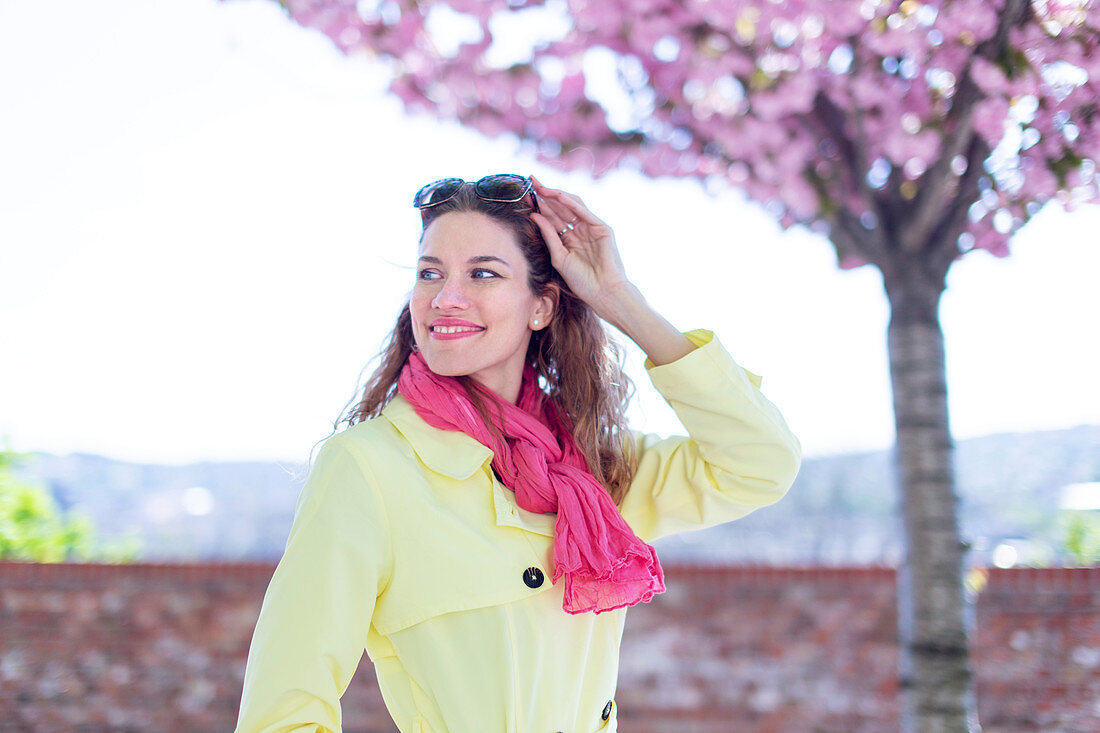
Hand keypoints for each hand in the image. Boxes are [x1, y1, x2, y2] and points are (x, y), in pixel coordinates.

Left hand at [528, 176, 630, 315]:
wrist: (603, 292)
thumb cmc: (582, 281)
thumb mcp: (559, 257)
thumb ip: (548, 235)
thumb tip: (533, 216)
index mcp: (569, 239)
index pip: (552, 217)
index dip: (539, 205)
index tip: (524, 194)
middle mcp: (580, 230)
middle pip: (560, 208)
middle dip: (545, 195)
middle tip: (531, 181)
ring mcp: (592, 228)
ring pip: (572, 206)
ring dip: (556, 195)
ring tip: (541, 186)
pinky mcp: (602, 229)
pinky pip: (585, 212)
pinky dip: (572, 203)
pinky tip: (558, 196)